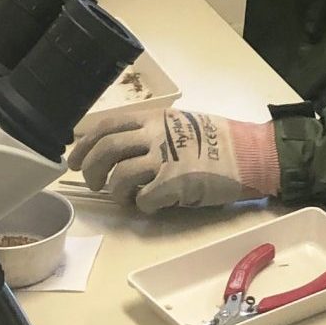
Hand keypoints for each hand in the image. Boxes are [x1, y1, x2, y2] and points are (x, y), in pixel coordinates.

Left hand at [67, 104, 279, 210]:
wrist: (250, 154)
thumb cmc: (218, 140)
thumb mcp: (180, 124)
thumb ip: (151, 133)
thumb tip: (123, 152)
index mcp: (153, 119)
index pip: (105, 127)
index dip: (83, 145)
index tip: (74, 160)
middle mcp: (154, 135)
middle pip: (105, 150)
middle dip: (90, 170)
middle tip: (93, 183)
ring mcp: (164, 159)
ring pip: (119, 177)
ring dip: (116, 191)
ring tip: (125, 198)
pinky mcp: (175, 183)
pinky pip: (144, 199)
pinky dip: (141, 205)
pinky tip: (151, 205)